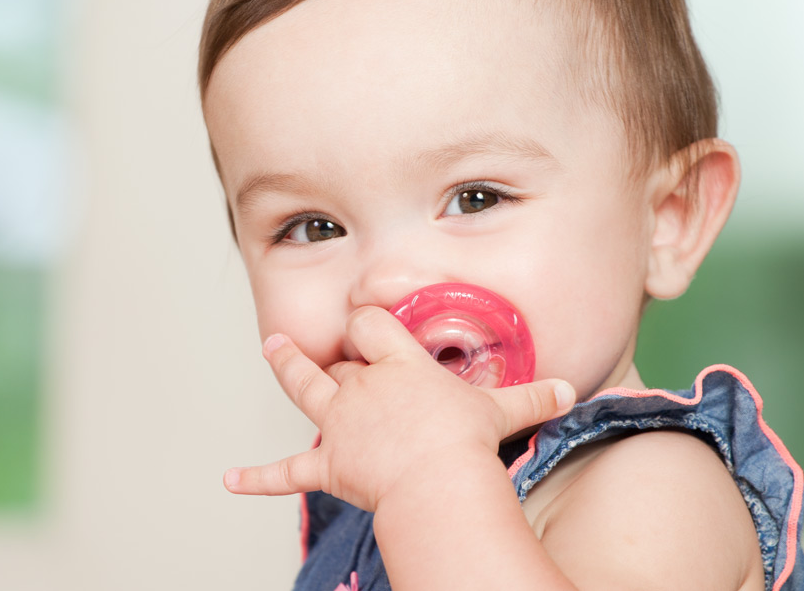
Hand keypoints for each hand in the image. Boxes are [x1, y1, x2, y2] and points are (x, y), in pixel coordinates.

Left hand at [223, 306, 576, 511]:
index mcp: (400, 366)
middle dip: (328, 349)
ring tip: (270, 350)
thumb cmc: (465, 446)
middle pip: (337, 358)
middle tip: (311, 337)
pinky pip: (286, 470)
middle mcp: (363, 387)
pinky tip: (231, 479)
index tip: (366, 321)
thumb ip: (534, 398)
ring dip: (287, 369)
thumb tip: (572, 391)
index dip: (367, 323)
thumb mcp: (505, 413)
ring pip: (305, 389)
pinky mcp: (328, 465)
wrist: (435, 481)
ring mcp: (340, 425)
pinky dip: (258, 477)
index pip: (372, 326)